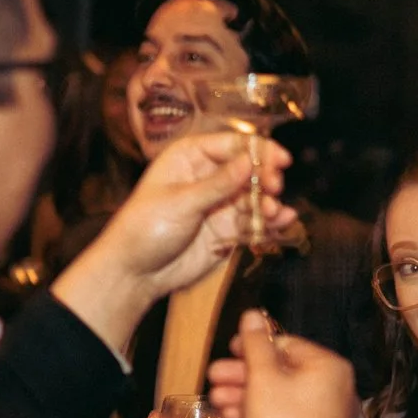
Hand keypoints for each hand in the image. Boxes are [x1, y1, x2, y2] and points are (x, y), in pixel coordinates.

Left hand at [54, 131, 292, 353]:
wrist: (135, 272)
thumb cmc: (145, 228)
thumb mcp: (182, 201)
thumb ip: (219, 183)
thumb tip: (249, 161)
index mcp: (190, 157)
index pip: (231, 145)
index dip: (258, 150)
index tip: (281, 160)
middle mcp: (207, 176)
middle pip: (248, 170)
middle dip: (265, 178)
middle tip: (276, 187)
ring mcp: (217, 204)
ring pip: (253, 197)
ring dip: (268, 203)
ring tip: (273, 212)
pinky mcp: (225, 230)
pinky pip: (252, 222)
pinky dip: (268, 222)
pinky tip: (282, 222)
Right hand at [214, 310, 354, 417]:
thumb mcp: (262, 380)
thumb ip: (255, 345)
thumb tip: (253, 314)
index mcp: (329, 366)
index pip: (286, 344)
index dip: (252, 346)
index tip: (228, 350)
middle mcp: (336, 388)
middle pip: (282, 373)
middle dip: (242, 377)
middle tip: (213, 378)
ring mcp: (329, 416)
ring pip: (281, 398)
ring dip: (246, 398)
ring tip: (216, 403)